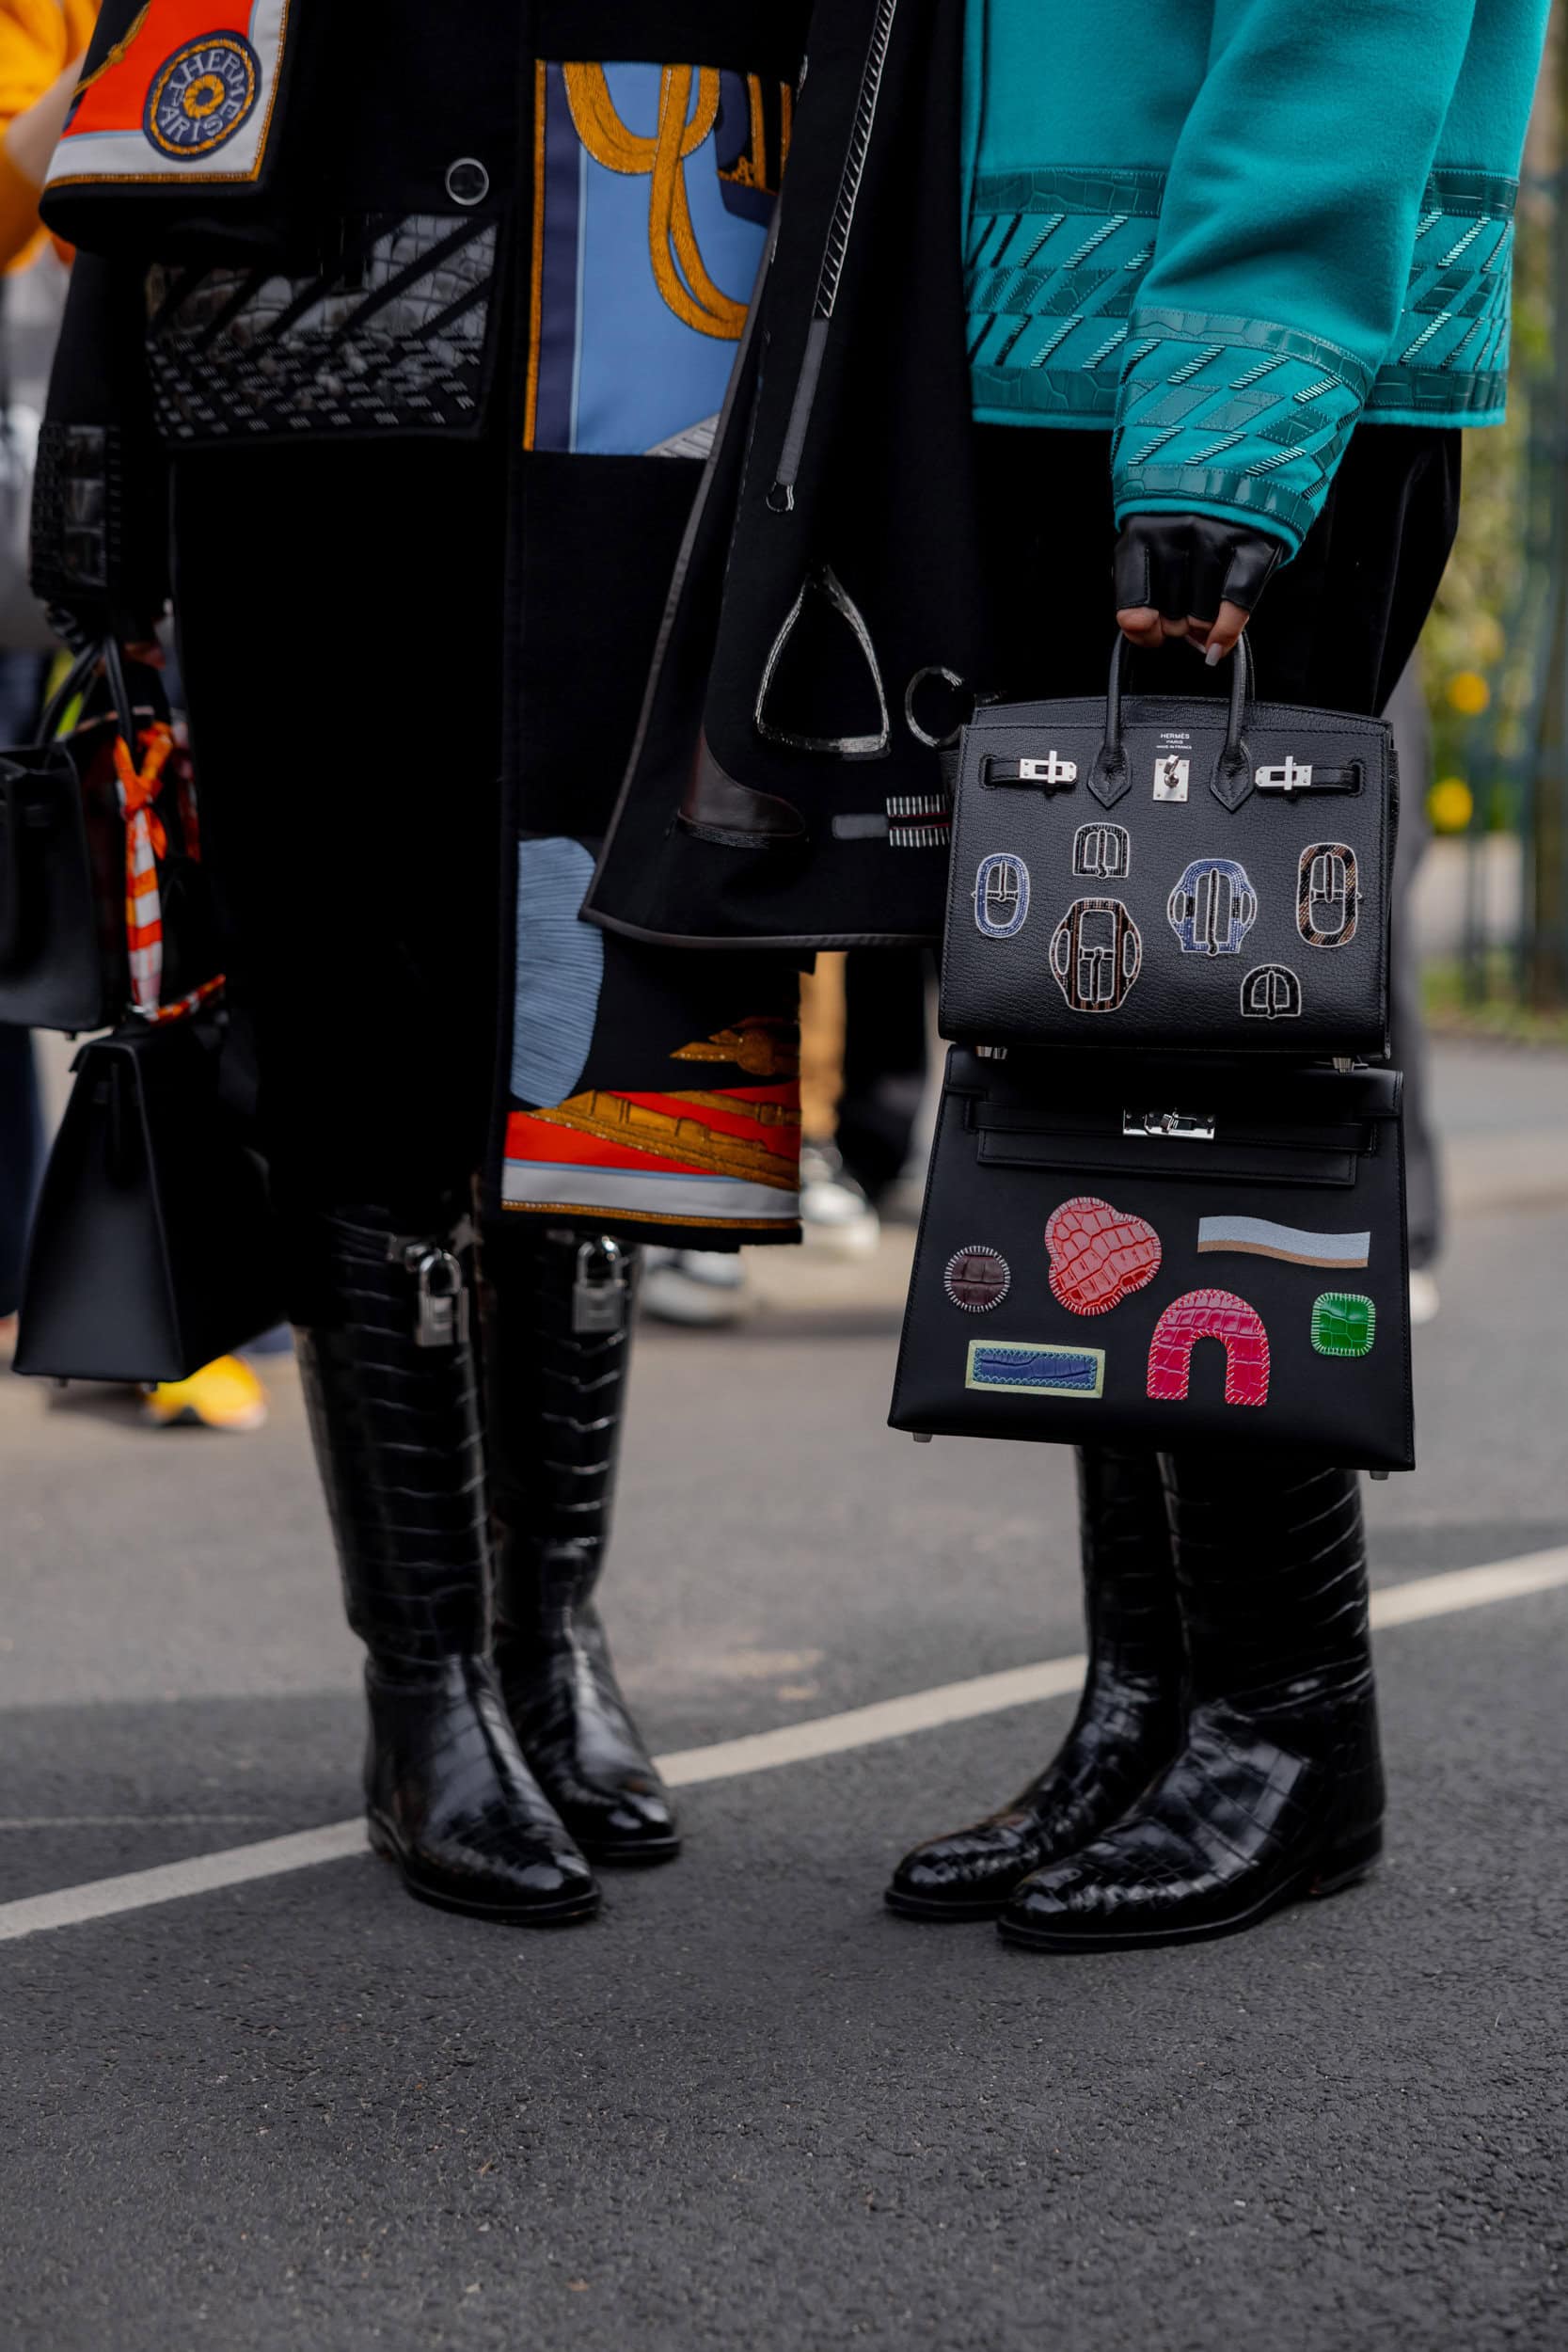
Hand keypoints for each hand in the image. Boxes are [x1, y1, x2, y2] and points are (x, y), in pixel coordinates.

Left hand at [1113, 515, 1282, 664]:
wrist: (1243, 463)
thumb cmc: (1188, 512)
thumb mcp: (1151, 536)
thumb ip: (1141, 584)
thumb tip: (1145, 632)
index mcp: (1142, 530)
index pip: (1133, 603)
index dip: (1143, 628)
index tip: (1153, 629)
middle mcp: (1177, 530)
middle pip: (1170, 615)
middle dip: (1177, 625)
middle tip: (1185, 612)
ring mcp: (1217, 535)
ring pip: (1202, 617)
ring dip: (1202, 628)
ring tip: (1204, 615)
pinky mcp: (1253, 543)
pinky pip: (1236, 606)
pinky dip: (1227, 632)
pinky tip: (1219, 641)